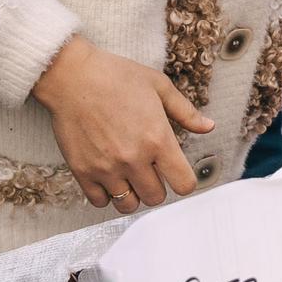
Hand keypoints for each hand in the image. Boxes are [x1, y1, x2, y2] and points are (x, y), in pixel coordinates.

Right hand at [31, 35, 210, 211]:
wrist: (73, 76)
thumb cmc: (116, 76)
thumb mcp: (159, 87)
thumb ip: (186, 111)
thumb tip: (208, 127)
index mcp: (158, 139)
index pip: (184, 184)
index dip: (185, 182)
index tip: (178, 174)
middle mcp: (134, 159)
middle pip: (156, 198)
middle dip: (158, 187)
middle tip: (151, 171)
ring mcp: (107, 168)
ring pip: (128, 205)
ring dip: (133, 195)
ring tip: (130, 178)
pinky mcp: (83, 171)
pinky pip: (99, 201)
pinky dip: (106, 195)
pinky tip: (109, 178)